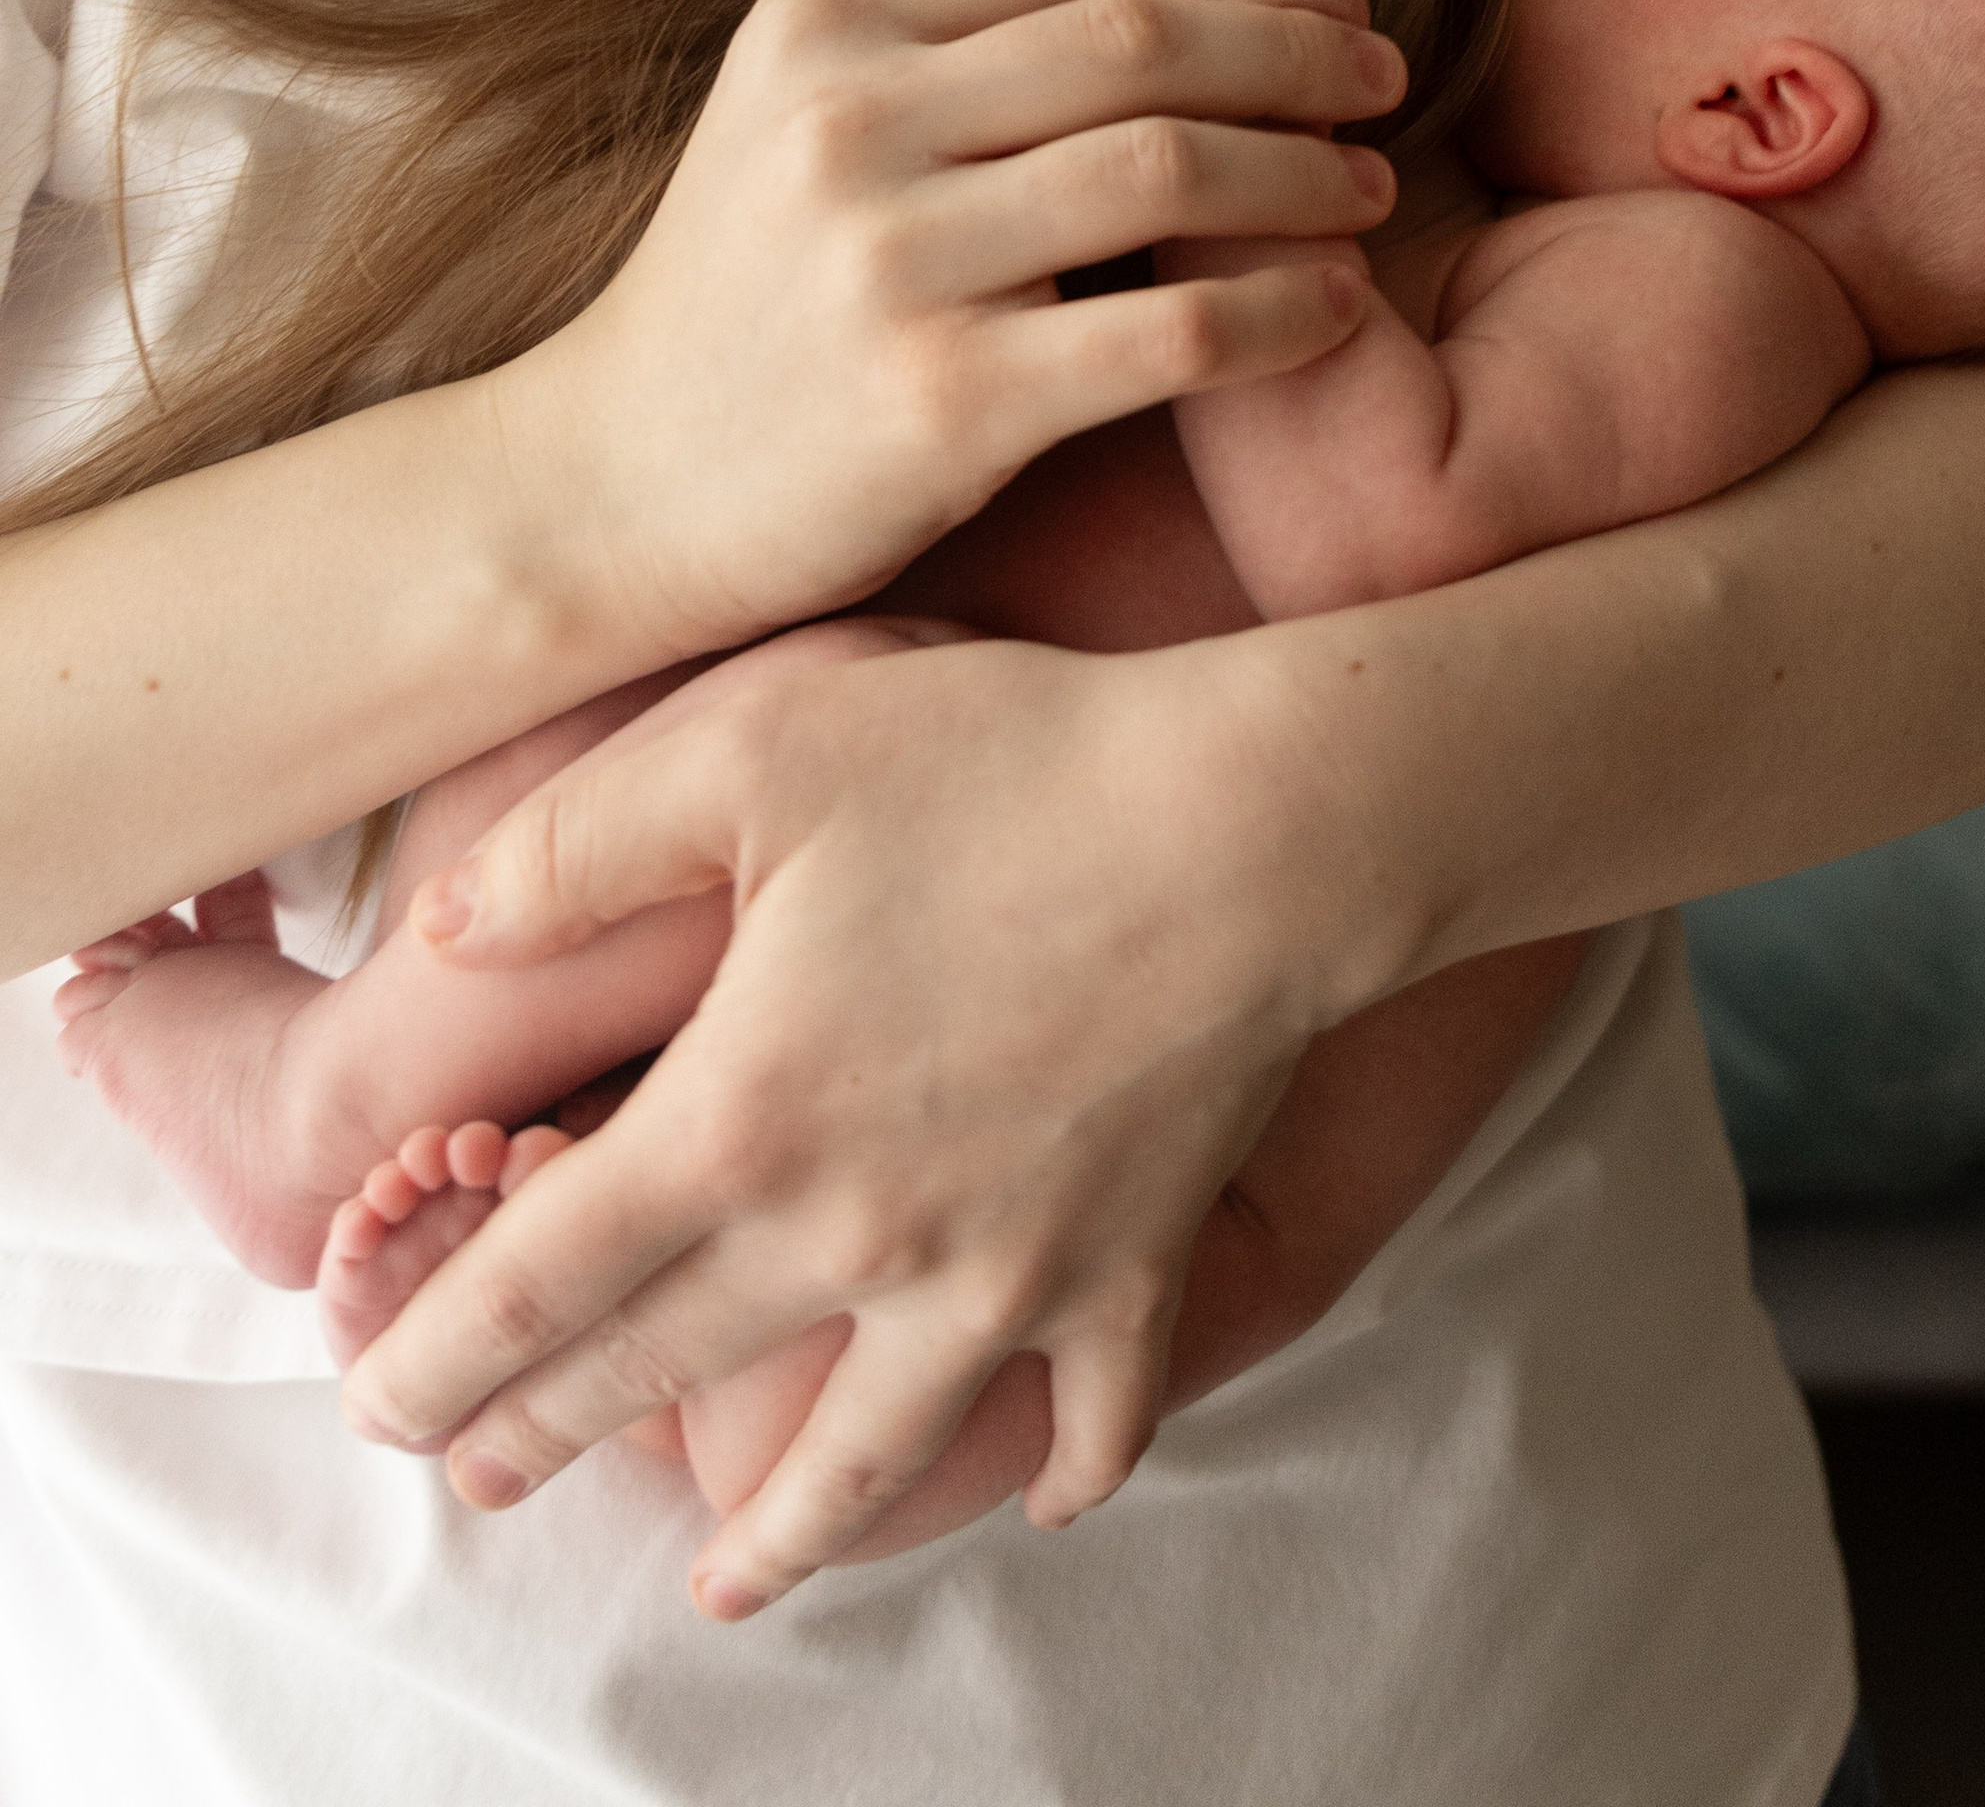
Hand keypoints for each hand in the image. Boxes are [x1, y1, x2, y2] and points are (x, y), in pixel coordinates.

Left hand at [338, 628, 1373, 1616]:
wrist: (1257, 818)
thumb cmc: (1004, 759)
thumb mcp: (754, 750)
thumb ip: (572, 844)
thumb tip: (443, 926)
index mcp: (741, 1117)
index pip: (538, 1278)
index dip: (437, 1352)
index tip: (377, 1402)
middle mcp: (855, 1235)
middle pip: (663, 1376)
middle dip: (549, 1437)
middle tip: (479, 1478)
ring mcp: (1003, 1280)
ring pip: (859, 1461)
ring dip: (775, 1539)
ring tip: (719, 1584)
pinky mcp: (1131, 1272)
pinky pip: (1093, 1420)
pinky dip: (1060, 1472)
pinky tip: (1038, 1497)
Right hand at [493, 0, 1401, 657]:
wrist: (610, 490)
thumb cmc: (744, 300)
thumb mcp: (798, 124)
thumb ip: (947, 50)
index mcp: (818, 28)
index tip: (1299, 18)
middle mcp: (848, 125)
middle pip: (1144, 43)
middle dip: (1295, 51)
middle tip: (1381, 72)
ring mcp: (891, 263)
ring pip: (1173, 171)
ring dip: (1307, 172)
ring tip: (1370, 187)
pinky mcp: (944, 401)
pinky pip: (1169, 334)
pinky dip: (1281, 312)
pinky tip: (1332, 307)